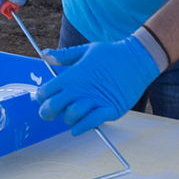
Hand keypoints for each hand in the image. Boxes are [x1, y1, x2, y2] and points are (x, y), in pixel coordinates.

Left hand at [36, 37, 160, 135]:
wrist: (137, 59)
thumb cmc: (111, 53)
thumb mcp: (86, 50)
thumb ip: (64, 56)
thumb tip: (44, 55)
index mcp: (72, 75)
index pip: (45, 92)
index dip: (41, 97)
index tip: (44, 98)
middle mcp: (80, 90)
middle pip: (52, 108)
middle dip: (47, 113)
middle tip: (50, 113)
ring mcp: (95, 101)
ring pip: (70, 117)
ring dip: (68, 119)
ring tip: (71, 115)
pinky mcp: (109, 110)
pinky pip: (90, 123)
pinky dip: (81, 128)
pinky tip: (77, 128)